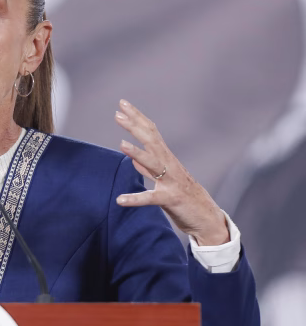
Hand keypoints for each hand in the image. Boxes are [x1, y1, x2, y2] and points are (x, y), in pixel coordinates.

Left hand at [114, 99, 229, 245]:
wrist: (207, 220)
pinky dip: (135, 199)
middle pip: (152, 141)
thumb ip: (148, 170)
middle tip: (118, 113)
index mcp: (167, 160)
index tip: (122, 105)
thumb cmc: (184, 199)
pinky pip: (151, 199)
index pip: (151, 133)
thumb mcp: (165, 181)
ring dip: (137, 154)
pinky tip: (120, 200)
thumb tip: (133, 159)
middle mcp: (170, 166)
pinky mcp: (171, 200)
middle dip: (135, 126)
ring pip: (154, 164)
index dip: (137, 119)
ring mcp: (171, 182)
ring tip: (121, 144)